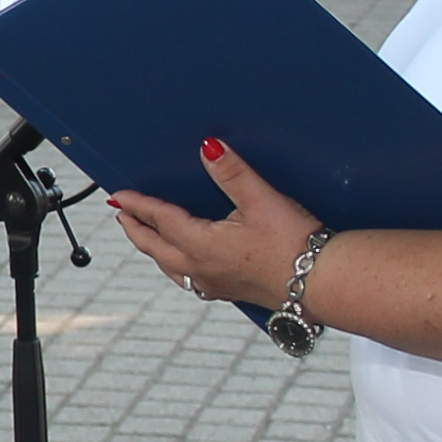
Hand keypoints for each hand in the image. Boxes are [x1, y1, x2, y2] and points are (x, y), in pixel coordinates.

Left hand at [108, 139, 324, 309]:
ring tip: (149, 239)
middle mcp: (201, 269)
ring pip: (171, 268)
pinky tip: (188, 266)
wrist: (320, 283)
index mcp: (201, 245)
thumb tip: (208, 147)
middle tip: (124, 216)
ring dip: (155, 250)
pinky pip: (191, 281)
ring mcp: (215, 285)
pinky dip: (178, 267)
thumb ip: (232, 173)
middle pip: (155, 248)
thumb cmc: (293, 244)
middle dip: (137, 230)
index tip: (120, 197)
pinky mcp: (231, 293)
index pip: (160, 220)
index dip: (139, 205)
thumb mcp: (260, 200)